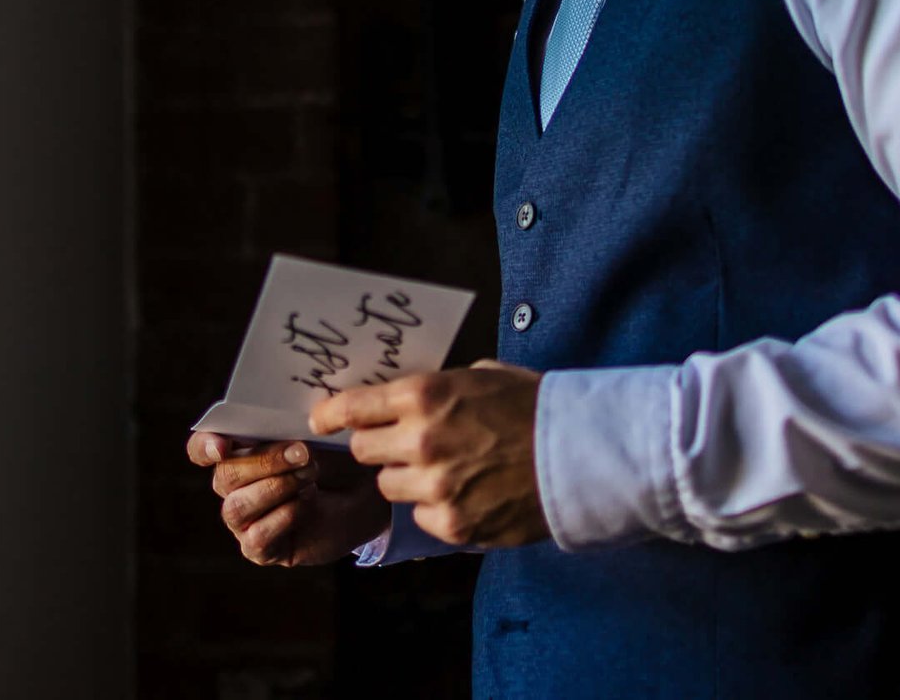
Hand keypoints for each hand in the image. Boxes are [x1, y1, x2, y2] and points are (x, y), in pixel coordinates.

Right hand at [187, 431, 388, 566]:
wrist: (365, 493)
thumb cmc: (337, 456)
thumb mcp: (318, 433)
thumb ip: (291, 426)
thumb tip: (285, 425)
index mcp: (237, 450)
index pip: (201, 449)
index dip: (204, 447)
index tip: (222, 447)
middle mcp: (234, 486)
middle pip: (225, 476)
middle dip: (264, 462)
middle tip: (304, 453)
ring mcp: (245, 520)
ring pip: (237, 507)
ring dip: (276, 489)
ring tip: (311, 478)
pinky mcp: (261, 549)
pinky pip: (257, 537)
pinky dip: (284, 518)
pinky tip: (308, 506)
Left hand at [307, 362, 549, 547]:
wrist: (579, 454)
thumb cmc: (532, 406)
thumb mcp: (480, 375)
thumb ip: (435, 389)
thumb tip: (398, 398)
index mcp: (424, 395)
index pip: (354, 407)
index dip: (331, 414)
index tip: (320, 418)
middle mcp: (420, 440)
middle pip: (365, 450)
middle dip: (378, 445)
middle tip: (401, 444)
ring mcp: (434, 486)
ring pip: (388, 486)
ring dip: (406, 477)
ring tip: (445, 469)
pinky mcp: (452, 523)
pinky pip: (420, 514)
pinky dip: (435, 506)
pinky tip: (467, 492)